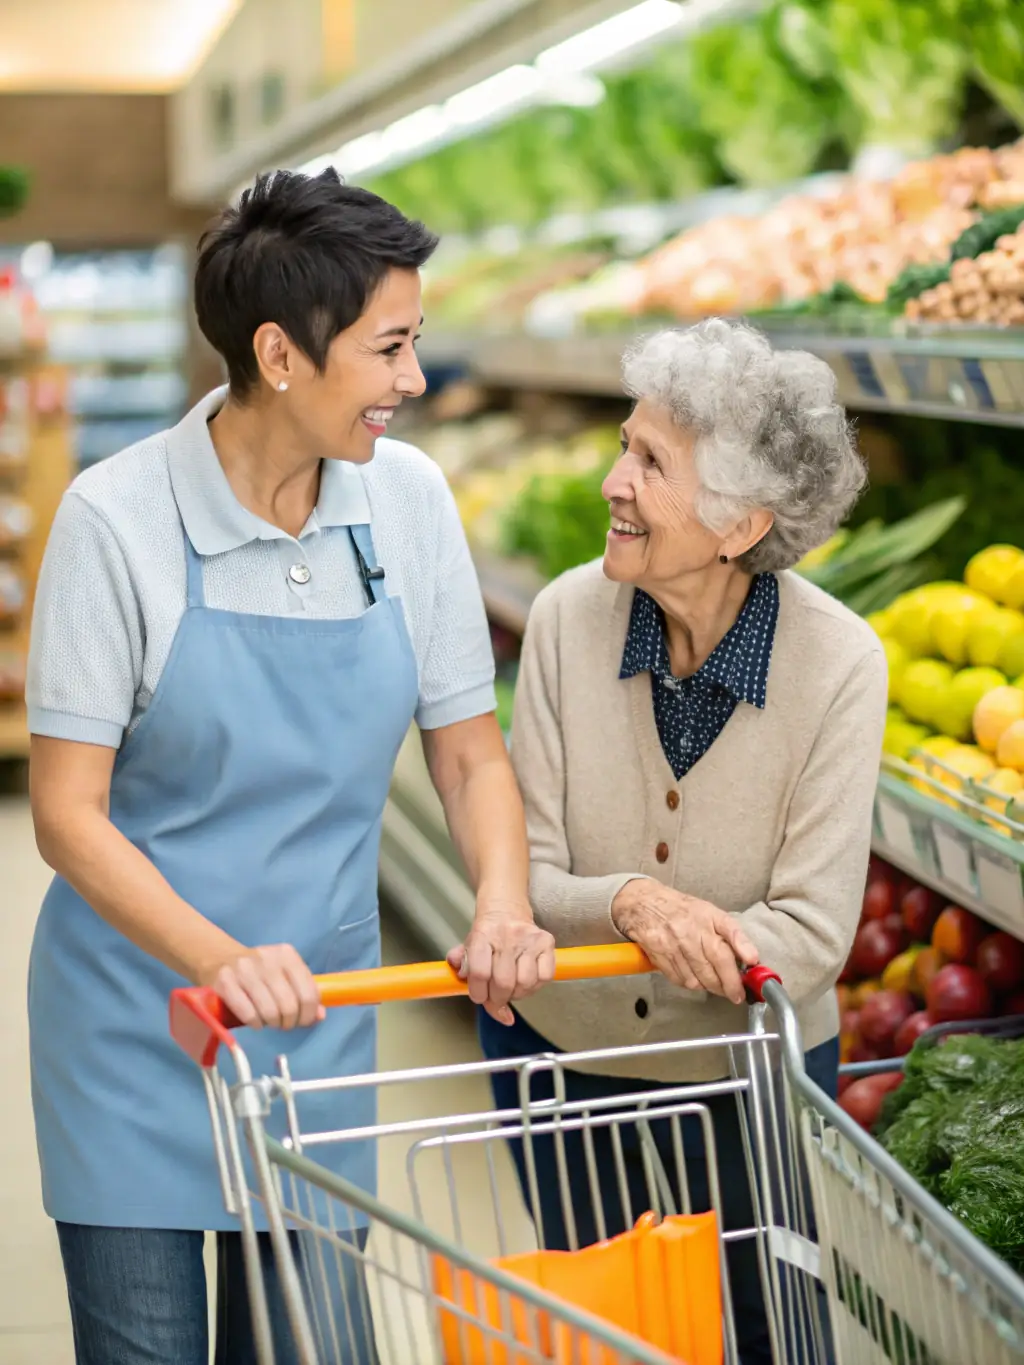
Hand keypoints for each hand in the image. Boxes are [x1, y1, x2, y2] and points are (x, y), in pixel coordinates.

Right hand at [198, 943, 325, 1030]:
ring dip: (272, 1024)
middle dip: (289, 1022)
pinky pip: (249, 1015)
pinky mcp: (225, 983)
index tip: (302, 1021)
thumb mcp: (284, 974)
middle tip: (283, 1023)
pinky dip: (255, 1024)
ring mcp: (245, 970)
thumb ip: (304, 992)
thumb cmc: (258, 971)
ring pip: (270, 1012)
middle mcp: (267, 959)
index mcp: (287, 955)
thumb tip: (320, 1016)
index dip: (309, 1015)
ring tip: (268, 1021)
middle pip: (290, 1006)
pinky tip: (254, 1020)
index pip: (309, 993)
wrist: (218, 958)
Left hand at [446, 900, 555, 1025]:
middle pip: (503, 983)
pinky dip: (535, 986)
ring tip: (511, 988)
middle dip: (497, 999)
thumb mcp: (468, 946)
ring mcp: (529, 938)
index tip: (480, 997)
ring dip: (517, 994)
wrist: (507, 907)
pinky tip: (527, 981)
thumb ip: (460, 967)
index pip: (479, 973)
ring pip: (525, 983)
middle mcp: (507, 935)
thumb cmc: (487, 933)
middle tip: (496, 997)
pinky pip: (545, 976)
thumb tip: (458, 985)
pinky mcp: (547, 942)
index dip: (479, 993)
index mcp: (482, 935)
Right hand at [611, 879, 758, 1005]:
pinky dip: (690, 983)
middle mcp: (689, 933)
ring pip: (695, 980)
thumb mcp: (713, 913)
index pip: (723, 954)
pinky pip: (679, 980)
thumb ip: (735, 935)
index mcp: (706, 920)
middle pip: (710, 970)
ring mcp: (672, 946)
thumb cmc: (683, 909)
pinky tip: (694, 977)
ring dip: (707, 986)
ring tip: (714, 983)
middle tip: (733, 993)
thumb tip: (753, 958)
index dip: (734, 976)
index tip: (742, 990)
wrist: (645, 903)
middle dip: (725, 987)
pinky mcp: (658, 957)